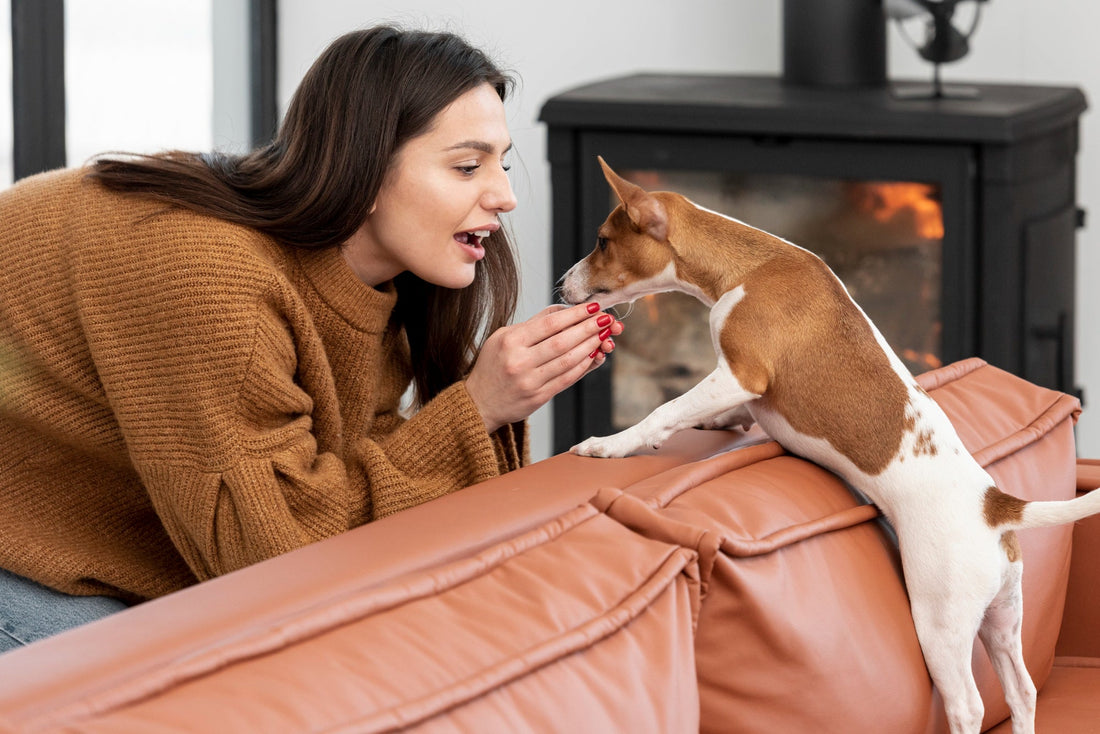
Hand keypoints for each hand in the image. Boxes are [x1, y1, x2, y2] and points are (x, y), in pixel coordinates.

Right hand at [466, 302, 623, 431]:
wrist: (479, 403)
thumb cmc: (493, 365)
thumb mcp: (503, 337)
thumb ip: (533, 323)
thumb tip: (564, 310)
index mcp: (510, 341)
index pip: (550, 323)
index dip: (576, 314)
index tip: (594, 307)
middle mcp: (519, 360)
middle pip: (563, 340)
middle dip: (589, 328)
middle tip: (607, 319)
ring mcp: (530, 381)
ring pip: (569, 360)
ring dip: (591, 346)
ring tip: (605, 335)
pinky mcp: (538, 397)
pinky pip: (567, 379)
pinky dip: (583, 366)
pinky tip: (594, 355)